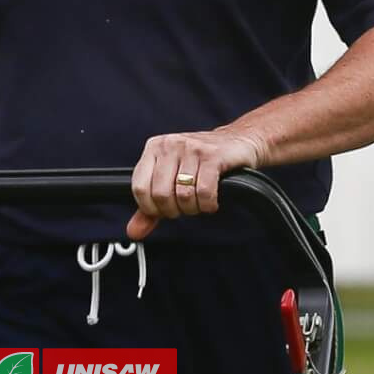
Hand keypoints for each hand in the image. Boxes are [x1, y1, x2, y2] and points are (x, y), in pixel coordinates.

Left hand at [127, 129, 263, 239]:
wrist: (239, 141)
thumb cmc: (202, 162)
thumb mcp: (171, 180)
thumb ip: (150, 208)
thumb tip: (134, 232)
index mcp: (154, 148)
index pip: (140, 188)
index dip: (152, 208)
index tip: (165, 210)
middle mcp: (170, 145)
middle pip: (161, 194)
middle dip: (175, 210)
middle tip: (185, 207)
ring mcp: (191, 148)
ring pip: (183, 195)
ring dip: (193, 208)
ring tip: (199, 203)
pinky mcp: (213, 156)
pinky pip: (204, 192)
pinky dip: (208, 205)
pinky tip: (211, 202)